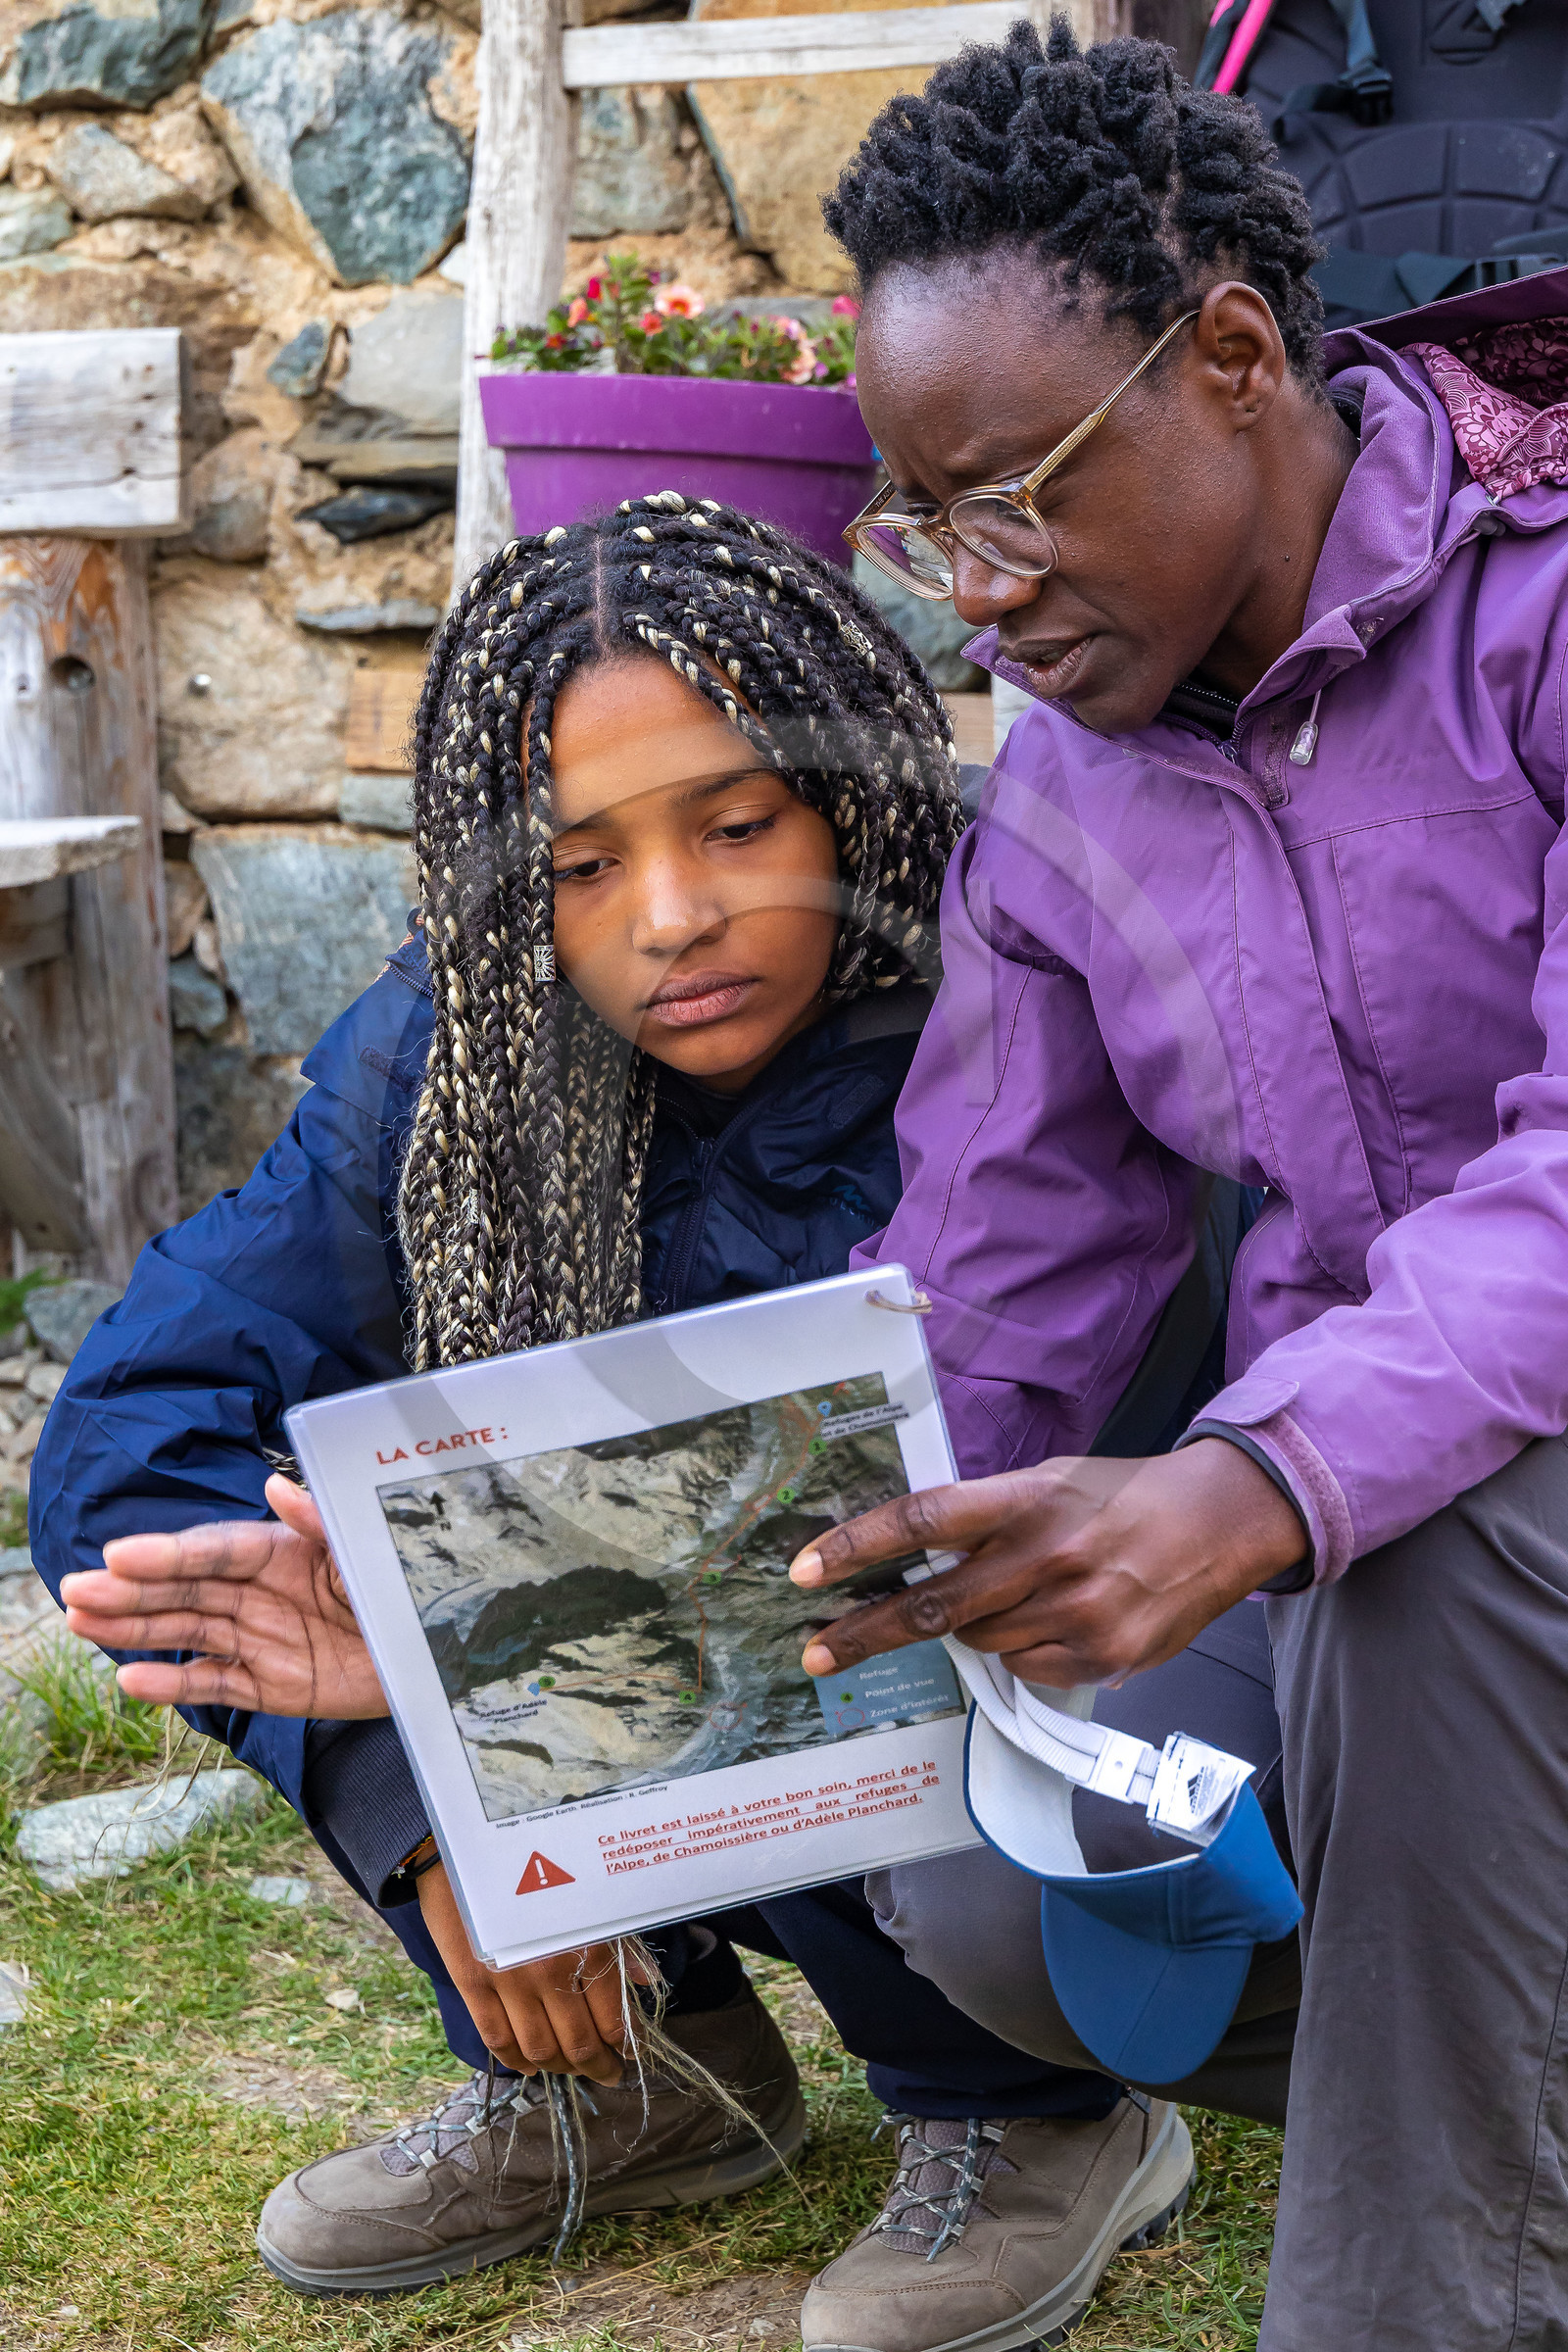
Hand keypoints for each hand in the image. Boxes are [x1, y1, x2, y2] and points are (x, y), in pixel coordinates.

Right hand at [60, 1473, 386, 1718]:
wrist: (445, 1651)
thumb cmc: (408, 1586)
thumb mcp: (370, 1551)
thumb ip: (324, 1524)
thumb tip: (276, 1488)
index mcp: (282, 1552)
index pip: (213, 1551)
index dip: (166, 1553)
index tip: (118, 1554)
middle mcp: (261, 1592)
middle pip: (186, 1590)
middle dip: (130, 1590)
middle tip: (75, 1591)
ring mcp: (261, 1638)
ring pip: (186, 1633)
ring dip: (135, 1630)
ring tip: (80, 1624)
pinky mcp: (271, 1685)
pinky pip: (215, 1683)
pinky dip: (174, 1685)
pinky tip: (131, 1680)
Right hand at [415, 1862, 654, 2082]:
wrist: (471, 1850)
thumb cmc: (541, 1869)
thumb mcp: (590, 1899)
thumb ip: (620, 1947)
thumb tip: (648, 1985)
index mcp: (586, 1947)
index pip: (614, 2019)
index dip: (625, 2046)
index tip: (630, 2055)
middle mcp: (551, 1970)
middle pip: (579, 2044)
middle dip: (598, 2067)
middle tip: (608, 2073)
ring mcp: (509, 1981)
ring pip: (540, 2049)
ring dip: (561, 2069)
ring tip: (573, 2070)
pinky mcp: (473, 1984)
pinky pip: (497, 2039)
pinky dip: (516, 2061)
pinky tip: (530, 2066)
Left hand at [788, 1440, 1304, 1689]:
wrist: (1219, 1523)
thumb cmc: (1124, 1497)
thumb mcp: (1049, 1483)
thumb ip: (986, 1518)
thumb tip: (915, 1557)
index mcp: (1026, 1499)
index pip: (923, 1520)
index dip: (857, 1547)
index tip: (805, 1571)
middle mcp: (1046, 1555)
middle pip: (932, 1604)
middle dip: (864, 1632)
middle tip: (816, 1651)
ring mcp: (1075, 1612)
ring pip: (979, 1641)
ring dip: (968, 1629)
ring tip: (1007, 1600)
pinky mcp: (1101, 1655)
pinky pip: (1027, 1665)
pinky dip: (1022, 1648)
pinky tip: (1055, 1619)